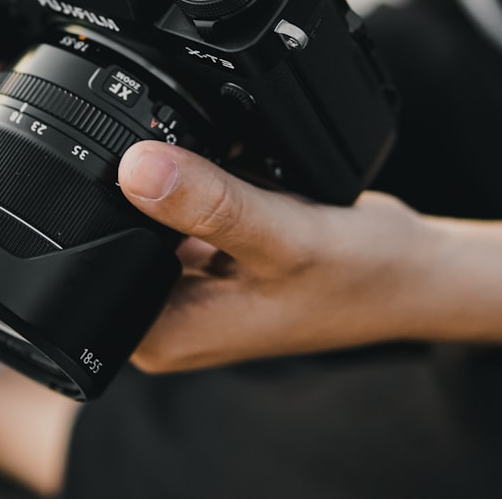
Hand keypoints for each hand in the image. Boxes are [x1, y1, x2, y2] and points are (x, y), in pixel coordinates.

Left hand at [118, 141, 432, 371]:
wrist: (412, 271)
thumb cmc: (359, 278)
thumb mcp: (282, 239)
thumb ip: (210, 204)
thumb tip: (136, 167)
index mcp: (164, 334)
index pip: (89, 260)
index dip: (102, 205)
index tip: (143, 166)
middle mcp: (167, 313)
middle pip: (112, 229)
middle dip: (144, 188)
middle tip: (206, 170)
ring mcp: (187, 284)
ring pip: (144, 212)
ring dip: (175, 182)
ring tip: (233, 177)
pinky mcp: (208, 256)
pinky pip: (179, 205)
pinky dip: (198, 181)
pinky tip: (238, 172)